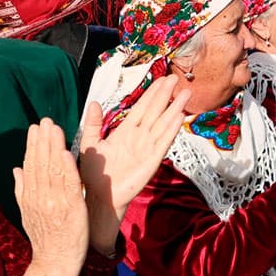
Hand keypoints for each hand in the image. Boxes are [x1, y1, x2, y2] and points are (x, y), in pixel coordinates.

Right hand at [12, 119, 89, 275]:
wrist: (55, 263)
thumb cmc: (45, 239)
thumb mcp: (28, 213)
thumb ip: (22, 190)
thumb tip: (16, 169)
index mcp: (30, 197)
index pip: (30, 165)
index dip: (32, 145)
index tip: (34, 128)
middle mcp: (40, 197)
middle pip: (40, 163)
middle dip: (42, 140)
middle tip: (45, 120)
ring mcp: (55, 203)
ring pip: (53, 170)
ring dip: (54, 147)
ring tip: (54, 128)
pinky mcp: (72, 209)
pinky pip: (69, 185)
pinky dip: (66, 168)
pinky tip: (65, 152)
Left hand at [78, 75, 191, 254]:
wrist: (99, 196)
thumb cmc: (95, 173)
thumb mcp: (90, 143)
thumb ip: (93, 123)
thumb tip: (94, 102)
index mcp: (125, 131)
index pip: (142, 108)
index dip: (152, 93)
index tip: (162, 79)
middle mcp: (139, 137)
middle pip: (156, 111)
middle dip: (166, 95)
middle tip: (176, 78)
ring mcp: (147, 148)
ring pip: (163, 124)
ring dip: (174, 108)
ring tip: (185, 93)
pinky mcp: (151, 160)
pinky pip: (163, 141)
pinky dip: (171, 129)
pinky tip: (179, 116)